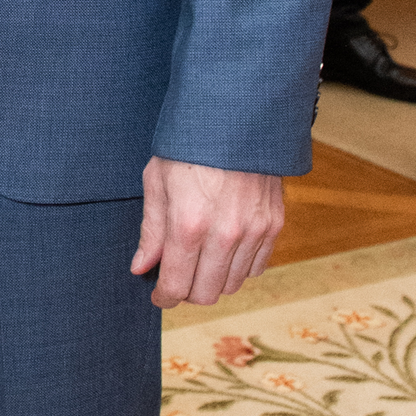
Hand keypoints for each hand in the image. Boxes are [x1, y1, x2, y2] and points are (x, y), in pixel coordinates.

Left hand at [131, 157, 283, 309]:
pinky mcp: (274, 224)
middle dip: (187, 292)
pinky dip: (238, 267)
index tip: (158, 295)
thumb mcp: (157, 181)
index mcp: (189, 225)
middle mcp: (225, 234)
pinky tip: (224, 251)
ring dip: (213, 280)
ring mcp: (254, 231)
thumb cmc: (189, 146)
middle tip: (177, 278)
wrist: (237, 118)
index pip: (176, 286)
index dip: (164, 297)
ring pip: (232, 284)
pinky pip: (256, 267)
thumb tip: (142, 267)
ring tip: (200, 261)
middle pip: (206, 294)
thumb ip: (151, 230)